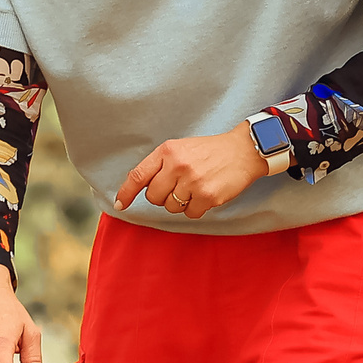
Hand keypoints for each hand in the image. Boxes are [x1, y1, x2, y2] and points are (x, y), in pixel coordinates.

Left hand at [116, 128, 268, 219]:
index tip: (120, 205)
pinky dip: (196, 208)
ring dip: (181, 203)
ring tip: (195, 188)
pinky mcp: (207, 196)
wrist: (243, 151)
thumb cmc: (209, 151)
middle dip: (163, 197)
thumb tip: (140, 188)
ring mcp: (193, 182)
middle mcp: (178, 165)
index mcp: (168, 151)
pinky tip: (206, 194)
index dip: (126, 192)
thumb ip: (161, 165)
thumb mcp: (181, 148)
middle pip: (153, 197)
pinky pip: (190, 213)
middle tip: (179, 187)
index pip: (138, 175)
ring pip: (171, 207)